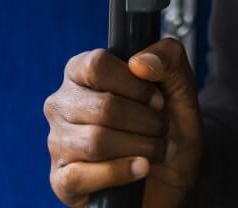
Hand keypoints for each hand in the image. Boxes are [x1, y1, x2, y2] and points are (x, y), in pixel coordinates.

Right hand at [45, 37, 202, 207]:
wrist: (173, 174)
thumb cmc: (169, 125)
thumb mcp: (180, 85)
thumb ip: (168, 57)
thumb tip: (139, 63)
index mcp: (80, 72)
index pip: (97, 65)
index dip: (136, 85)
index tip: (158, 101)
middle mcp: (62, 104)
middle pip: (103, 107)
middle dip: (146, 121)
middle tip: (162, 129)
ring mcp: (58, 142)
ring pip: (96, 142)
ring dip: (140, 147)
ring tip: (157, 150)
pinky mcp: (61, 180)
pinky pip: (83, 176)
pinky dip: (121, 172)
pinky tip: (141, 168)